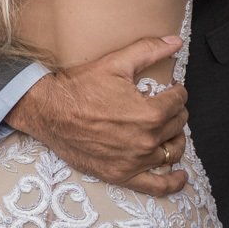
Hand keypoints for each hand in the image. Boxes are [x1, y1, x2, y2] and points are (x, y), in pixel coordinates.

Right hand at [5, 36, 189, 195]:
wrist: (49, 110)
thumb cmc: (79, 87)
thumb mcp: (115, 63)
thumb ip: (149, 51)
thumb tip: (176, 42)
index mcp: (149, 114)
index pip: (178, 103)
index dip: (176, 92)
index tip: (171, 90)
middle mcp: (146, 140)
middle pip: (177, 126)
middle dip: (175, 113)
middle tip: (165, 106)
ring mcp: (135, 161)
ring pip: (171, 152)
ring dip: (175, 140)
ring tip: (170, 131)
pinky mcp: (121, 175)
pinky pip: (156, 186)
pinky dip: (172, 183)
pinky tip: (180, 176)